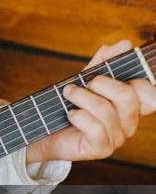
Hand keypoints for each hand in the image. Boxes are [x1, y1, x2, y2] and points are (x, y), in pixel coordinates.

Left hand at [27, 40, 155, 163]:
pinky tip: (70, 114)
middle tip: (80, 83)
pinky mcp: (102, 149)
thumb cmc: (70, 106)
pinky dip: (79, 116)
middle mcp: (129, 122)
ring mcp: (117, 138)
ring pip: (107, 110)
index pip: (151, 93)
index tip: (111, 73)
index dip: (138, 79)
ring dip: (81, 97)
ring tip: (68, 94)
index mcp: (132, 105)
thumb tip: (125, 44)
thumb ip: (104, 61)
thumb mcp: (86, 79)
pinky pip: (96, 128)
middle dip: (100, 83)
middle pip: (127, 95)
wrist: (47, 133)